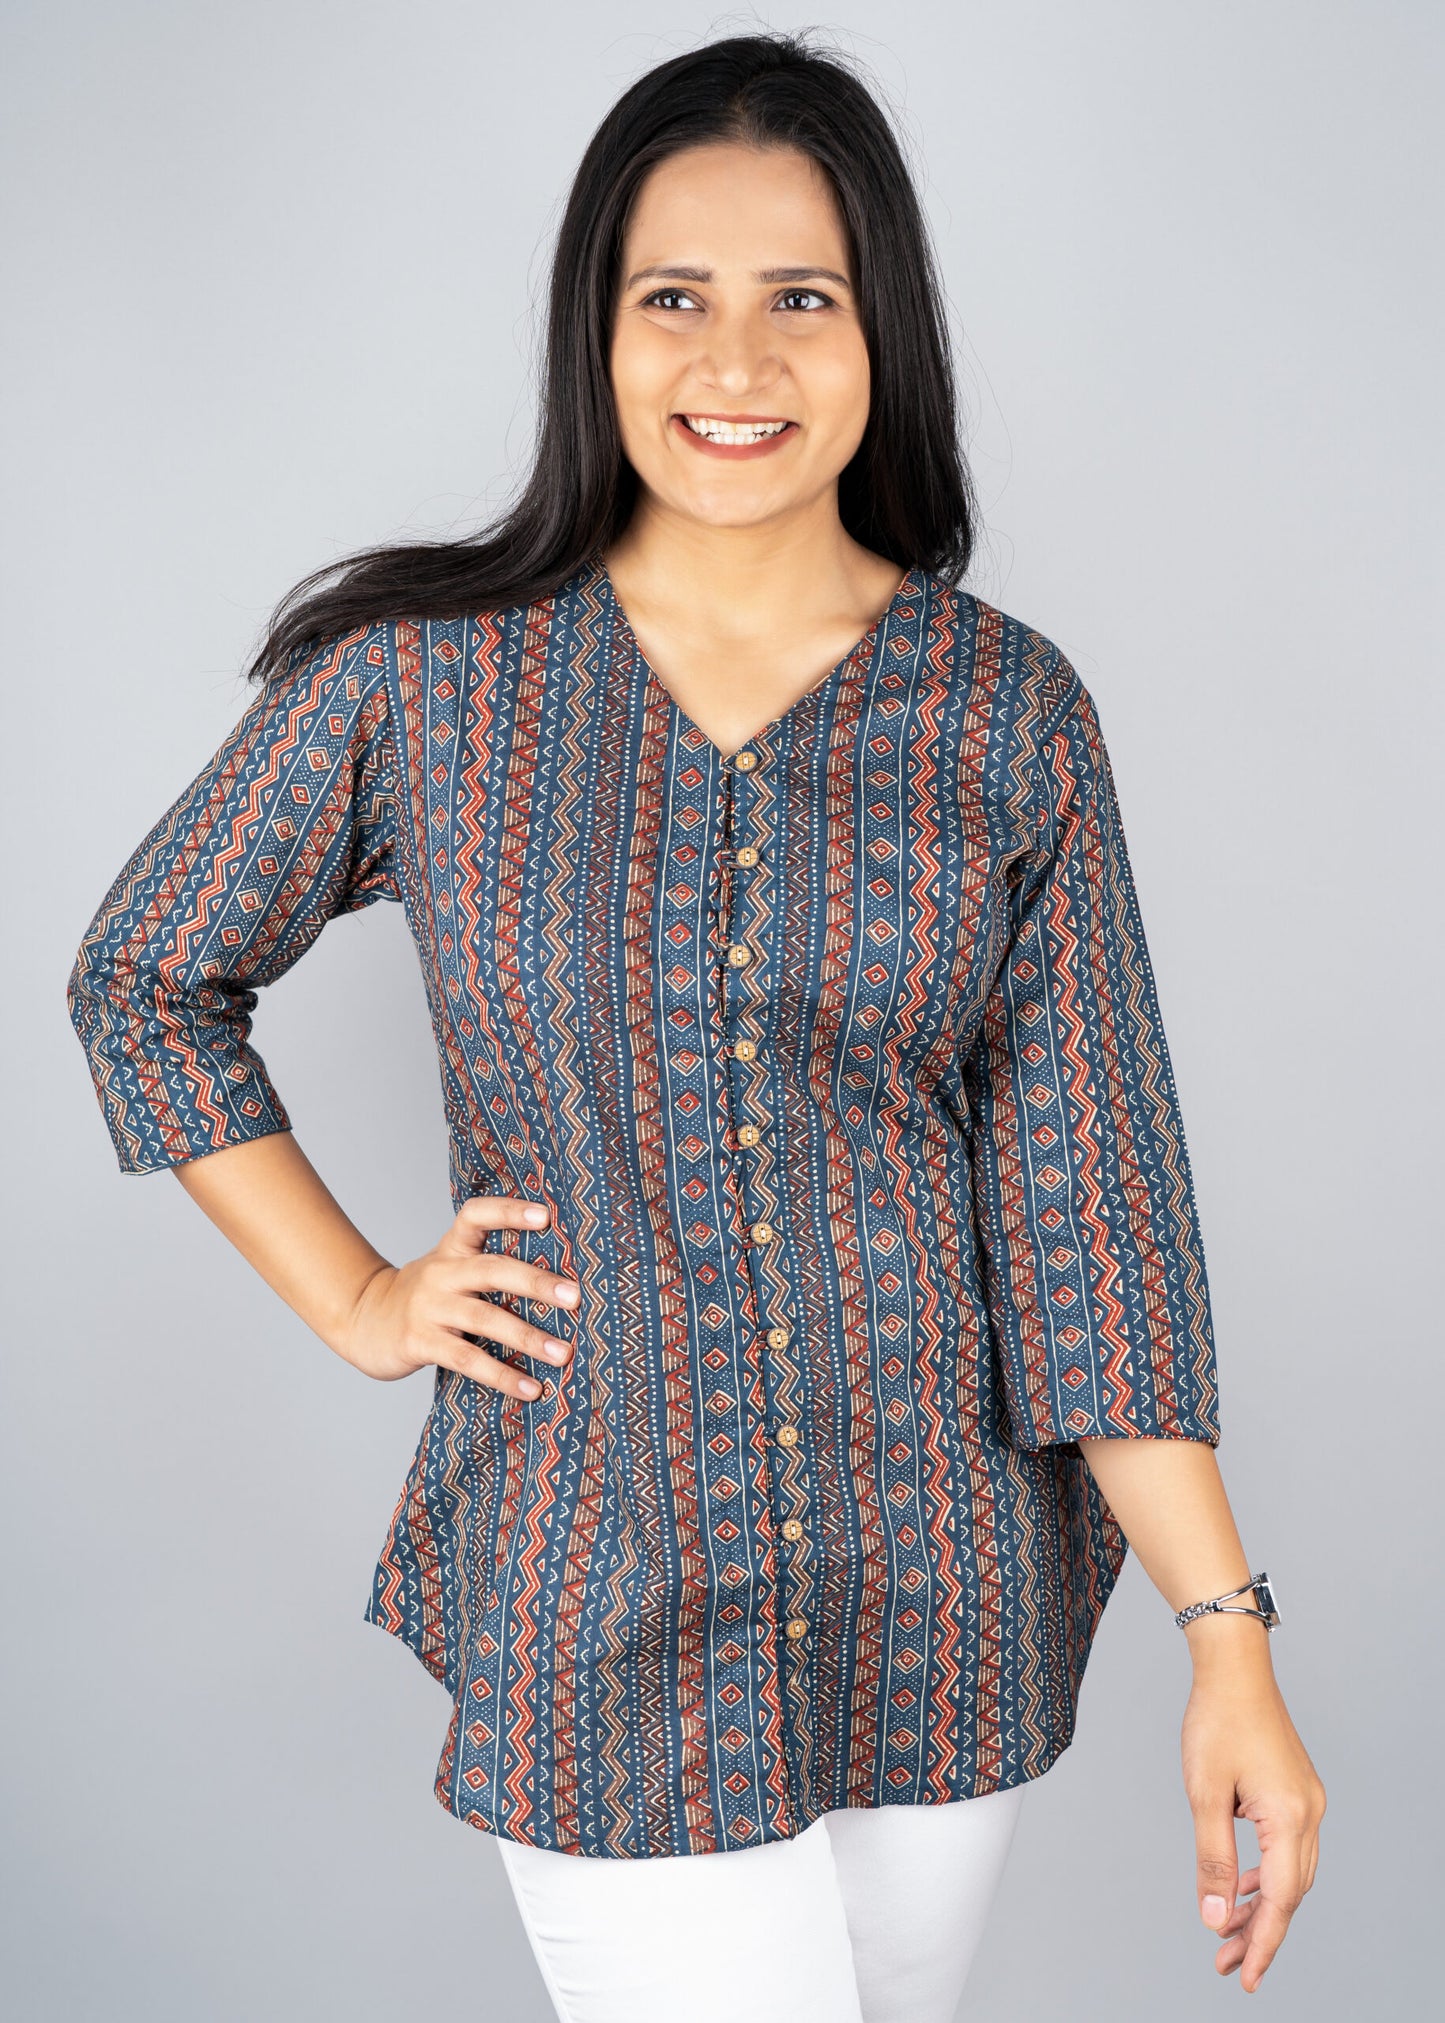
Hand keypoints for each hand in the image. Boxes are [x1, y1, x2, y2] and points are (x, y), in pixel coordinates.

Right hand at [337, 1193, 577, 1397]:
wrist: (361, 1321)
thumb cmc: (425, 1297)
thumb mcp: (450, 1270)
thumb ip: (490, 1269)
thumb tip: (561, 1284)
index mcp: (452, 1249)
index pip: (477, 1216)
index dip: (510, 1212)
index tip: (546, 1216)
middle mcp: (441, 1273)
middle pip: (492, 1270)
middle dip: (537, 1283)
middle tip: (576, 1297)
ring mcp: (429, 1308)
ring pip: (485, 1319)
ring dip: (528, 1337)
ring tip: (564, 1354)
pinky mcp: (419, 1342)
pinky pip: (467, 1359)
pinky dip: (502, 1376)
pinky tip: (531, 1388)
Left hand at [1181, 1628, 1325, 1992]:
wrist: (1234, 1667)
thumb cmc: (1217, 1720)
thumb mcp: (1204, 1793)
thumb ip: (1212, 1860)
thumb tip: (1216, 1919)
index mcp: (1290, 1817)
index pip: (1279, 1900)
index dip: (1262, 1943)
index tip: (1245, 1978)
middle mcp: (1309, 1813)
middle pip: (1289, 1893)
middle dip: (1259, 1933)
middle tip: (1228, 1965)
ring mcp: (1307, 1801)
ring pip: (1290, 1874)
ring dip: (1261, 1906)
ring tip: (1229, 1935)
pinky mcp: (1296, 1791)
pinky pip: (1287, 1848)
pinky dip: (1265, 1875)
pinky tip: (1240, 1887)